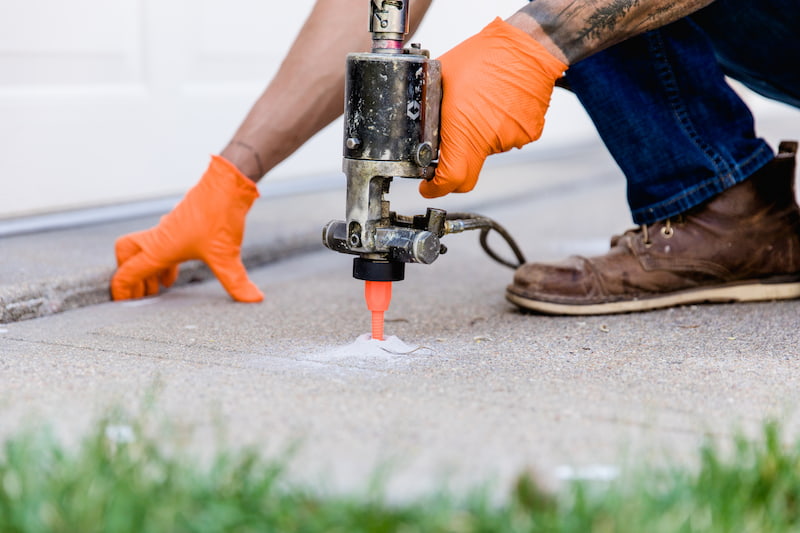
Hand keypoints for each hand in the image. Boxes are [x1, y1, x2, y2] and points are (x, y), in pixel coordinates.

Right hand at [111, 155, 263, 301]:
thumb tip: (254, 299)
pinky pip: (162, 243)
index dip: (121, 291)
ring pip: (145, 249)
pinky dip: (163, 259)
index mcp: (160, 248)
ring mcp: (169, 229)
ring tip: (159, 288)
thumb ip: (236, 282)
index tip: (123, 305)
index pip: (128, 272)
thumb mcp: (227, 255)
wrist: (227, 183)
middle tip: (142, 294)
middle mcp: (159, 237)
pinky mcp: (181, 223)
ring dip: (148, 268)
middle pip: (126, 255)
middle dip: (129, 274)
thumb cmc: (220, 215)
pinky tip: (174, 271)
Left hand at [419, 18, 566, 197]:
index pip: (450, 179)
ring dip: (478, 137)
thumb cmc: (484, 57)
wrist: (528, 47)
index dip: (435, 187)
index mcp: (465, 131)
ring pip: (487, 151)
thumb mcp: (440, 79)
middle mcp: (490, 140)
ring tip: (478, 105)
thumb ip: (429, 109)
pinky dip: (499, 127)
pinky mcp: (529, 133)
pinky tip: (496, 104)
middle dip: (455, 164)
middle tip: (448, 144)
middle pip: (468, 168)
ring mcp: (512, 138)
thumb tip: (417, 125)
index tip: (428, 185)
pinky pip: (506, 138)